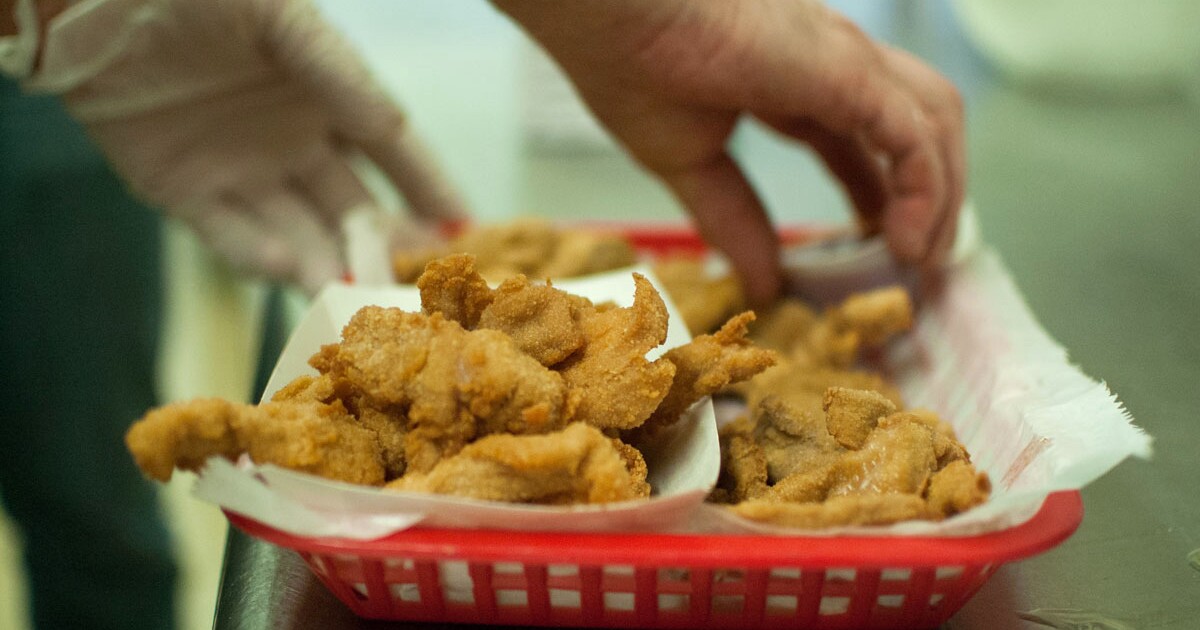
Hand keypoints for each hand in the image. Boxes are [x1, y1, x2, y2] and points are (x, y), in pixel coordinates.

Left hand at [26, 0, 465, 292]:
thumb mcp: (284, 20)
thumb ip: (341, 74)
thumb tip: (398, 129)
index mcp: (323, 96)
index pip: (391, 151)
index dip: (430, 188)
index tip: (466, 231)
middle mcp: (290, 142)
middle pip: (350, 209)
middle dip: (382, 249)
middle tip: (407, 290)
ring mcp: (238, 171)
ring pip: (297, 234)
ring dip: (324, 267)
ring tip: (349, 296)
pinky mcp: (180, 191)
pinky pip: (228, 234)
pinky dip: (258, 256)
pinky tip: (286, 268)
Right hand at [495, 0, 963, 304]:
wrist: (609, 16)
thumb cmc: (631, 65)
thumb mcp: (690, 165)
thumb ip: (731, 219)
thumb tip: (759, 283)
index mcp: (794, 78)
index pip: (865, 140)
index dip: (884, 196)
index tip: (884, 250)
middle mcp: (832, 64)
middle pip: (917, 126)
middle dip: (930, 194)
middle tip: (919, 262)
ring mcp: (845, 62)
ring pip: (935, 123)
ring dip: (943, 194)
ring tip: (923, 257)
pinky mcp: (847, 72)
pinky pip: (915, 138)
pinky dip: (925, 192)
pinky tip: (908, 241)